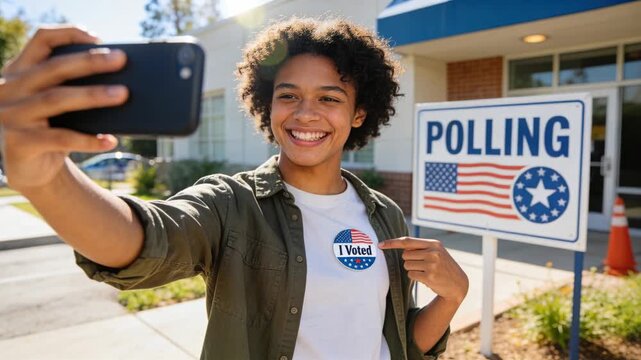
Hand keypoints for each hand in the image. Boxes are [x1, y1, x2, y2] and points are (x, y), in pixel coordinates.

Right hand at [0, 26, 127, 191]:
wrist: (30, 170)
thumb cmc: (51, 129)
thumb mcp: (56, 104)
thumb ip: (72, 87)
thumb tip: (119, 81)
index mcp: (19, 71)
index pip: (40, 40)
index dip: (68, 34)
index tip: (97, 38)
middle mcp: (9, 89)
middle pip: (54, 68)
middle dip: (90, 62)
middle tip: (121, 59)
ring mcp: (10, 115)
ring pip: (57, 99)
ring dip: (93, 96)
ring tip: (123, 94)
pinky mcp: (18, 142)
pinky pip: (60, 138)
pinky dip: (88, 140)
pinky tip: (110, 140)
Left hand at [379, 237, 468, 303]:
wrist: (458, 284)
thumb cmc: (443, 266)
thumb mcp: (436, 252)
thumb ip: (420, 247)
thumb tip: (399, 246)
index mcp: (434, 244)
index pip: (407, 241)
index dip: (392, 243)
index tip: (380, 244)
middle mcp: (433, 252)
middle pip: (405, 255)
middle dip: (410, 261)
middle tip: (423, 265)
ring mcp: (432, 265)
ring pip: (407, 266)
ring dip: (413, 270)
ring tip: (426, 271)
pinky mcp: (429, 277)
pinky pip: (411, 275)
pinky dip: (416, 277)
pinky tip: (427, 278)